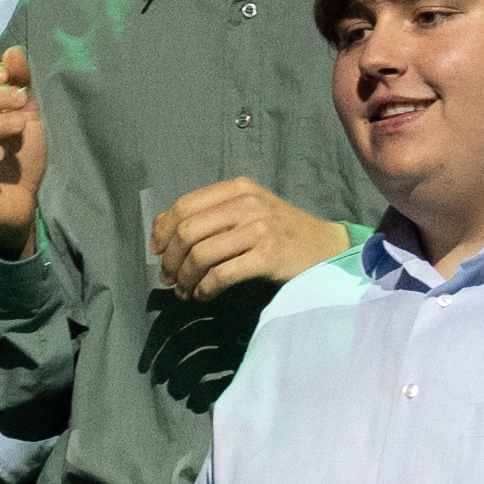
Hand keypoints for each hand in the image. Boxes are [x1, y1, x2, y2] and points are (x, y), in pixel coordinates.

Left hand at [144, 176, 351, 301]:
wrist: (327, 249)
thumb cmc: (282, 233)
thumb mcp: (247, 212)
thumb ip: (209, 214)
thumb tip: (159, 226)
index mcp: (238, 189)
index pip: (184, 206)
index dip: (163, 231)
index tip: (156, 251)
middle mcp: (247, 204)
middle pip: (188, 231)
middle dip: (170, 260)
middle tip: (169, 278)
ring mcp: (259, 229)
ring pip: (201, 255)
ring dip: (185, 278)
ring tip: (185, 291)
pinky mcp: (268, 256)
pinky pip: (221, 275)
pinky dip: (205, 289)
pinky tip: (204, 294)